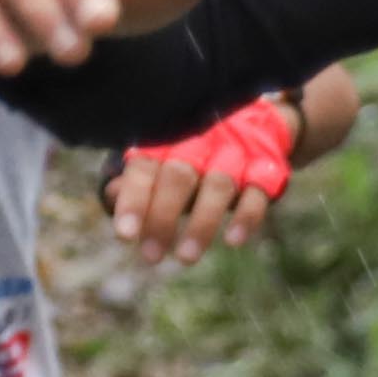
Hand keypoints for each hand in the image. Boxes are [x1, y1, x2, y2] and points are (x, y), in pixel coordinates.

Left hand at [102, 66, 351, 259]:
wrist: (255, 118)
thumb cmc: (192, 148)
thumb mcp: (162, 157)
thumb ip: (137, 178)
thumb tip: (112, 195)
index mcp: (168, 139)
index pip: (145, 166)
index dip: (134, 199)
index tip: (125, 235)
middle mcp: (200, 143)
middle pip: (179, 176)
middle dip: (163, 217)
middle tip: (151, 256)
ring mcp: (234, 155)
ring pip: (218, 186)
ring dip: (202, 224)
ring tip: (186, 258)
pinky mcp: (265, 168)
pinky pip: (258, 191)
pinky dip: (247, 216)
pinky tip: (233, 241)